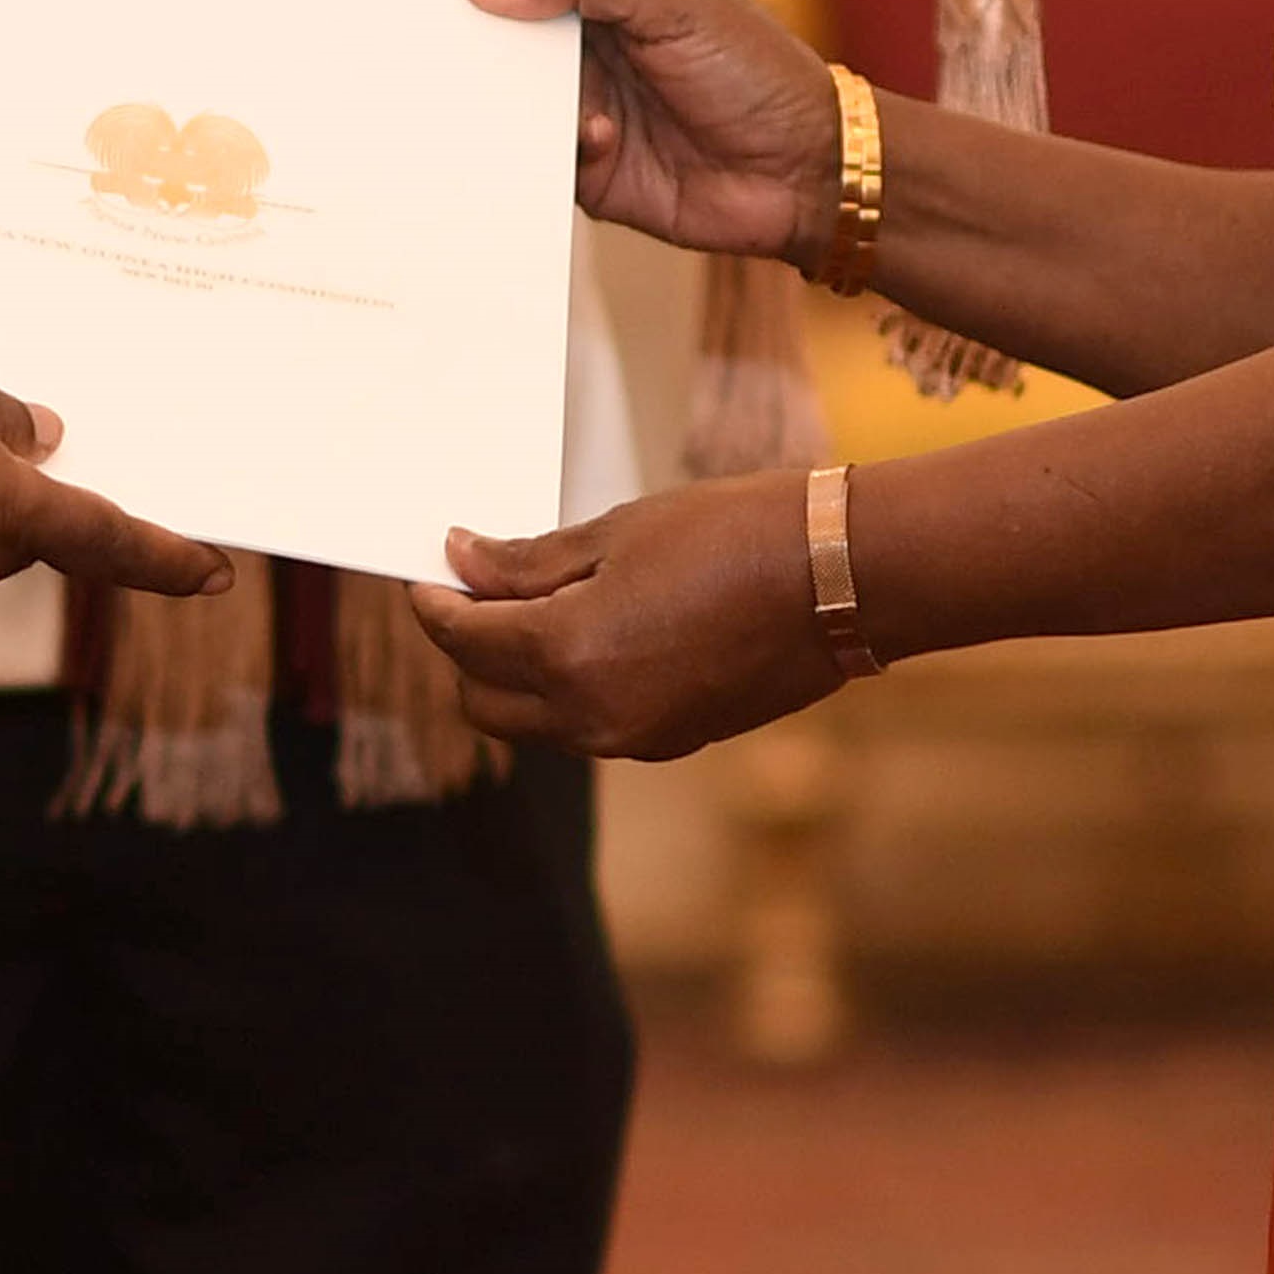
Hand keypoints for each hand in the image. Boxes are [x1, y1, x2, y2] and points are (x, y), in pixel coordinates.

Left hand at [407, 474, 850, 758]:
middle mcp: (592, 715)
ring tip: (536, 606)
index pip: (464, 640)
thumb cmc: (736, 534)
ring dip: (517, 675)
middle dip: (466, 649)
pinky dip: (569, 689)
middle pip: (483, 700)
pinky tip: (593, 634)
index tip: (430, 570)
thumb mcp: (618, 532)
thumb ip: (530, 562)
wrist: (843, 577)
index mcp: (568, 654)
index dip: (435, 602)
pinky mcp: (670, 741)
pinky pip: (588, 726)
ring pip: (534, 723)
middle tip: (478, 589)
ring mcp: (633, 738)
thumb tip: (463, 561)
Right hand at [464, 0, 835, 260]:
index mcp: (608, 2)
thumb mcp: (673, 2)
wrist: (806, 170)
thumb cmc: (755, 72)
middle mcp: (592, 59)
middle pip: (509, 49)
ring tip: (498, 95)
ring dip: (504, 105)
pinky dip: (549, 156)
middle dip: (476, 47)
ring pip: (515, 110)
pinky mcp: (592, 180)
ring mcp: (589, 118)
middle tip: (433, 43)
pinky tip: (594, 139)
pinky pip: (543, 168)